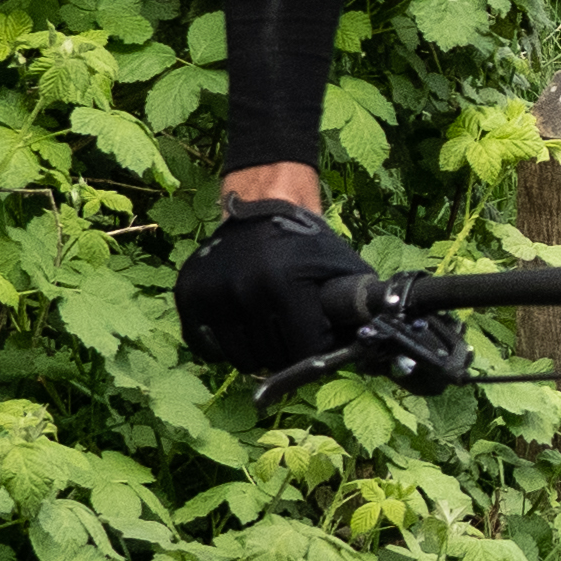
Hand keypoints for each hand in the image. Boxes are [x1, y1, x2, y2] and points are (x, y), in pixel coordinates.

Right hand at [177, 198, 388, 375]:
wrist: (260, 201)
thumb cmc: (305, 238)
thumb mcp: (340, 265)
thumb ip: (356, 306)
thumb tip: (373, 343)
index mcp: (283, 284)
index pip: (304, 352)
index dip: (316, 349)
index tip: (317, 336)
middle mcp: (243, 290)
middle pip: (270, 359)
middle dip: (286, 352)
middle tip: (291, 330)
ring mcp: (211, 293)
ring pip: (239, 359)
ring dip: (255, 352)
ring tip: (267, 327)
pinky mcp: (187, 294)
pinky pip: (207, 347)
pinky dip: (224, 345)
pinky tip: (240, 324)